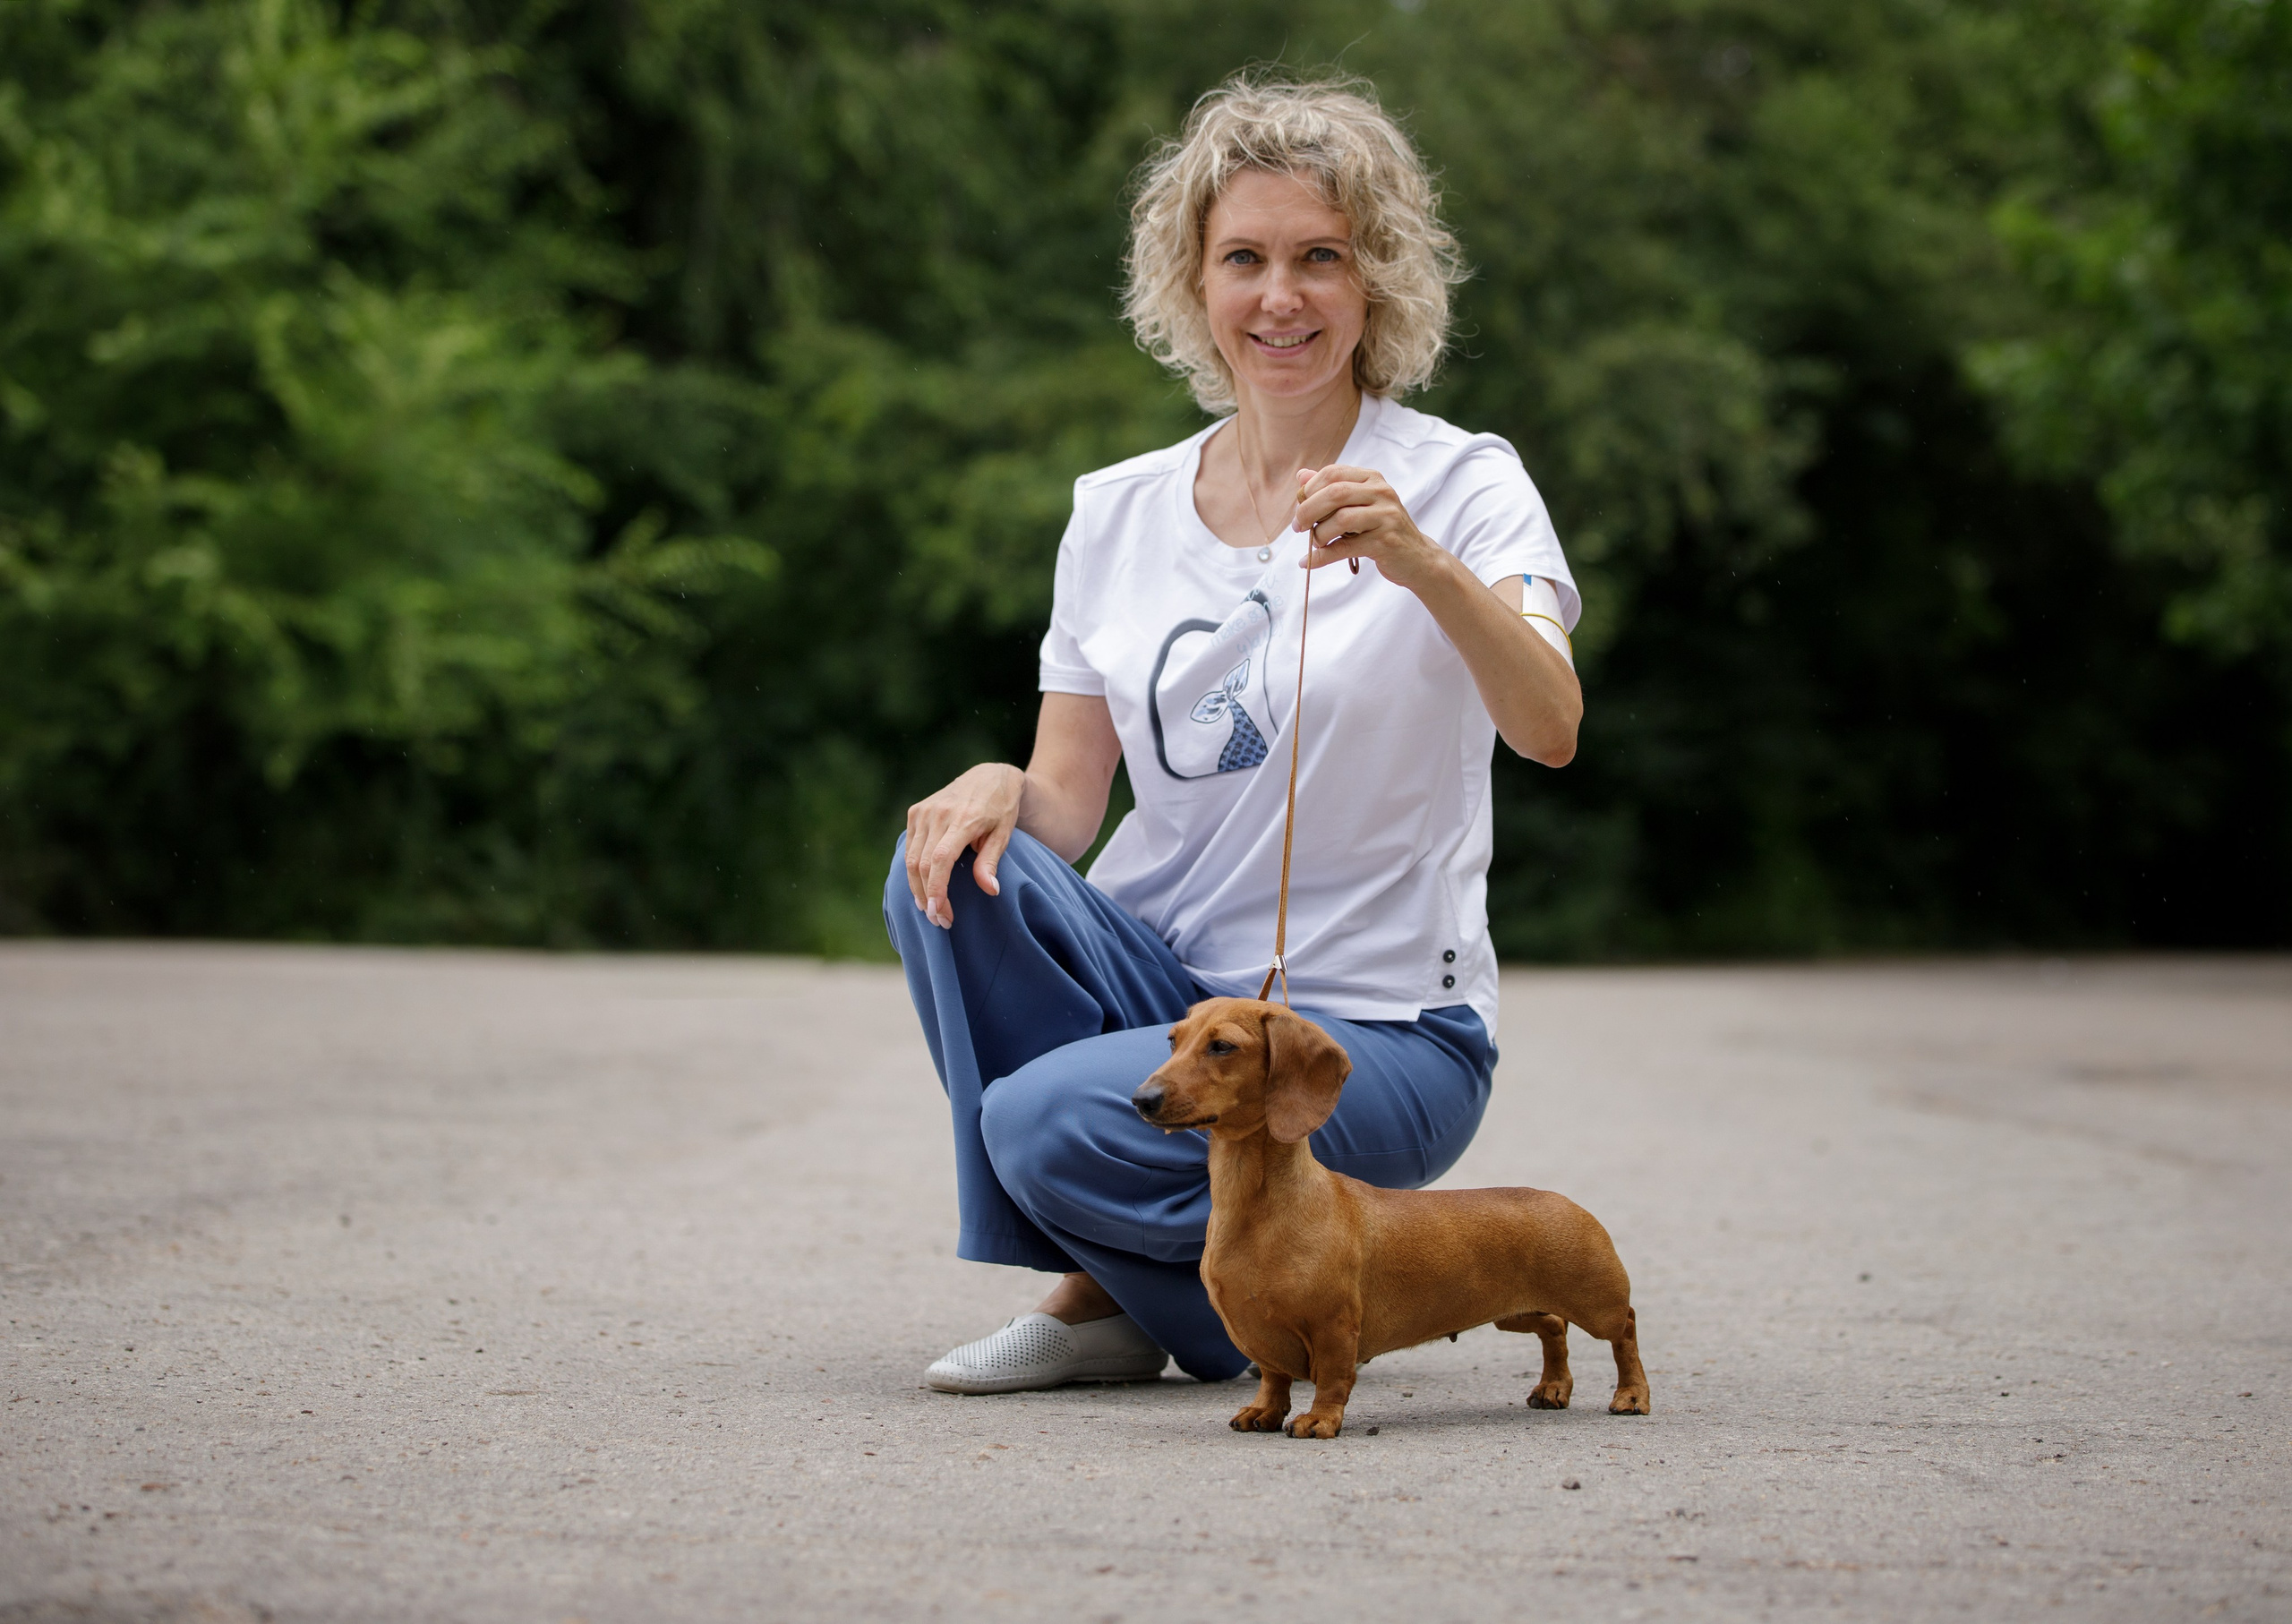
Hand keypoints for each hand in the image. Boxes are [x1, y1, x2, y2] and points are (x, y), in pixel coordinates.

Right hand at [904, 763, 1023, 927]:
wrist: (989, 776)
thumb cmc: (1001, 809)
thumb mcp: (1004, 834)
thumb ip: (991, 862)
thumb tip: (990, 891)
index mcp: (963, 819)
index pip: (940, 860)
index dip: (936, 889)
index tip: (939, 913)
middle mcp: (939, 813)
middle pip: (921, 864)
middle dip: (928, 896)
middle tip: (940, 920)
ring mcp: (924, 811)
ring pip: (911, 859)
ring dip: (917, 888)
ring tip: (930, 909)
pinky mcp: (916, 811)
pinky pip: (910, 847)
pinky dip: (913, 871)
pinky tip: (923, 888)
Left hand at [1290, 464, 1443, 590]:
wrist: (1418, 558)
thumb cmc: (1382, 529)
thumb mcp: (1359, 504)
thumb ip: (1331, 489)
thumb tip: (1301, 477)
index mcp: (1372, 478)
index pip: (1333, 473)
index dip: (1310, 490)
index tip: (1299, 507)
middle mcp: (1381, 493)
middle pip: (1335, 493)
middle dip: (1308, 510)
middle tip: (1298, 526)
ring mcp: (1386, 517)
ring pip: (1341, 519)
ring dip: (1319, 535)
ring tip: (1315, 544)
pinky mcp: (1385, 542)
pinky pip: (1345, 547)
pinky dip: (1322, 557)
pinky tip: (1309, 562)